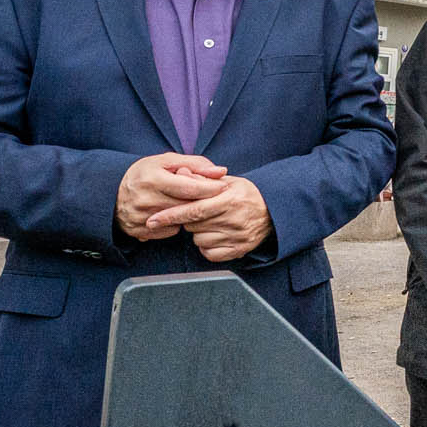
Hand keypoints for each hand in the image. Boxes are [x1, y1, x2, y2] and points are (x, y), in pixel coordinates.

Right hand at [116, 152, 229, 240]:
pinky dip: (176, 223)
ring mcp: (141, 218)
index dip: (209, 188)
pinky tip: (172, 213)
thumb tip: (221, 171)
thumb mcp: (167, 161)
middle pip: (187, 206)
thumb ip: (196, 164)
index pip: (189, 188)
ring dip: (188, 213)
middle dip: (202, 201)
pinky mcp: (139, 231)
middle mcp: (145, 199)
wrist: (112, 192)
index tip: (223, 186)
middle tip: (210, 195)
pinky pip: (171, 231)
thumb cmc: (145, 173)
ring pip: (181, 220)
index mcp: (153, 179)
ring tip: (186, 202)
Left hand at [149, 174, 272, 261]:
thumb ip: (201, 178)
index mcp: (229, 200)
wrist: (273, 211)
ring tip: (212, 223)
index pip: (194, 209)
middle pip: (194, 226)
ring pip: (199, 240)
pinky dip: (207, 246)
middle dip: (189, 219)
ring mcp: (237, 237)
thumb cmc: (246, 194)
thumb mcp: (226, 181)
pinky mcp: (239, 250)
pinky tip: (215, 235)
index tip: (153, 219)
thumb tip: (180, 173)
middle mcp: (234, 220)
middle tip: (201, 212)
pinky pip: (209, 253)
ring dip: (199, 233)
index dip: (172, 215)